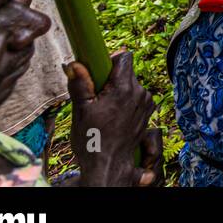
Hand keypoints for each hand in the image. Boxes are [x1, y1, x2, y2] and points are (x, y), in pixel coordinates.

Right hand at [67, 51, 161, 186]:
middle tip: (96, 95)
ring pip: (132, 85)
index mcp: (124, 89)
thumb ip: (80, 84)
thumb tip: (75, 64)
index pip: (124, 57)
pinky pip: (136, 97)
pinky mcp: (147, 112)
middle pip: (127, 72)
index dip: (111, 59)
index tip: (99, 69)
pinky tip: (114, 116)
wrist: (108, 165)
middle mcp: (140, 93)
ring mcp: (146, 103)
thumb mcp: (80, 110)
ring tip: (104, 110)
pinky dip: (126, 101)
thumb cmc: (92, 139)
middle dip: (111, 78)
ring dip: (119, 91)